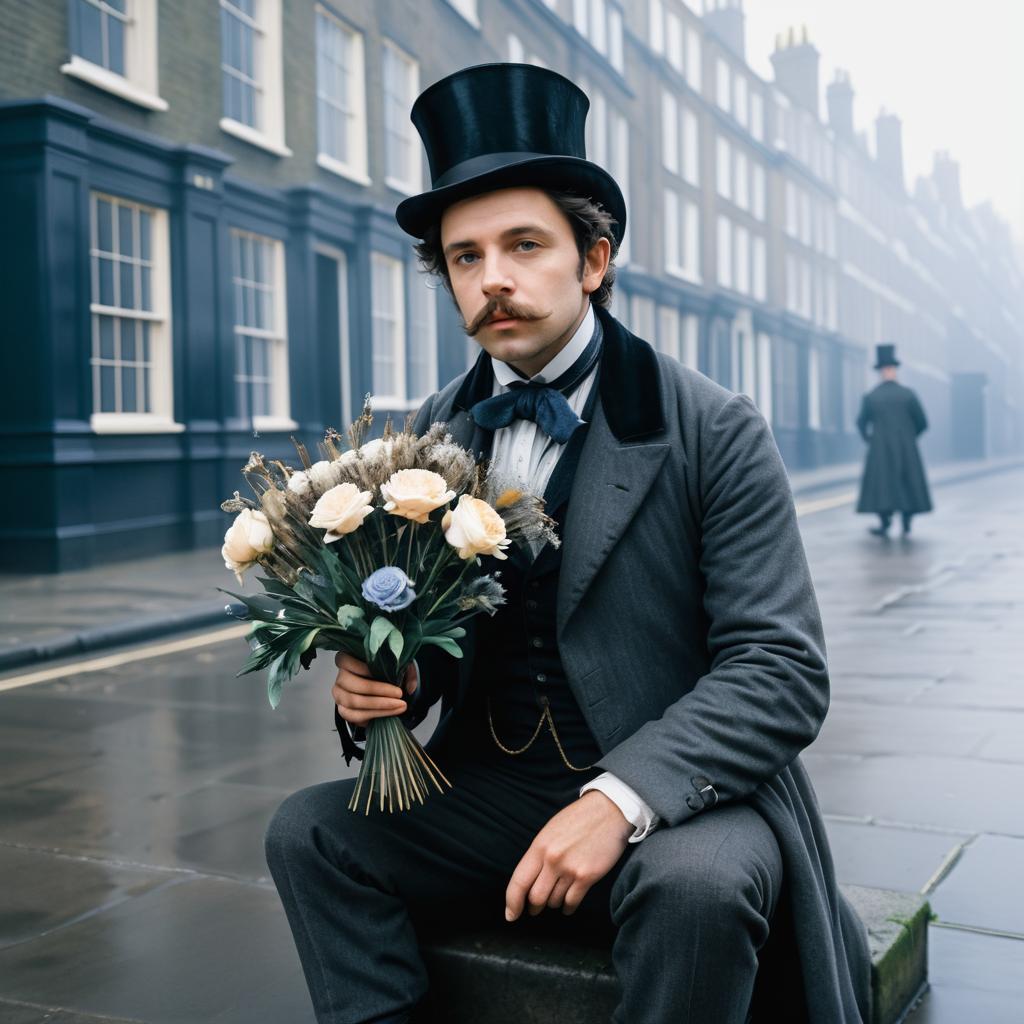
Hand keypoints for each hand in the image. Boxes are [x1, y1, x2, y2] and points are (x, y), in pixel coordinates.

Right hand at [332, 653, 417, 727]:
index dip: (364, 668)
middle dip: (379, 691)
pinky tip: (389, 713)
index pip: (346, 661)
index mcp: (346, 660)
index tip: (386, 673)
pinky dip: (374, 715)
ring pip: (354, 702)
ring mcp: (339, 695)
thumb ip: (406, 671)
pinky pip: (355, 716)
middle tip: (399, 694)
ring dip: (379, 706)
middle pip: (353, 685)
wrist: (379, 690)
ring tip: (399, 705)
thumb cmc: (384, 672)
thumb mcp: (396, 664)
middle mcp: (340, 677)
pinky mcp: (343, 710)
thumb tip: (410, 688)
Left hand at [505, 790, 632, 920]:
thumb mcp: (551, 831)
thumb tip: (529, 880)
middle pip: (535, 897)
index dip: (512, 902)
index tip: (511, 915)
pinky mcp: (587, 876)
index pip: (519, 882)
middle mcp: (552, 859)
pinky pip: (572, 902)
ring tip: (557, 898)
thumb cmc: (579, 819)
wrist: (609, 811)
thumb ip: (539, 854)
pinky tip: (568, 904)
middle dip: (534, 907)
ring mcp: (570, 869)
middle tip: (535, 909)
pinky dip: (568, 907)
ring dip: (554, 903)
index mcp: (539, 846)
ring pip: (554, 901)